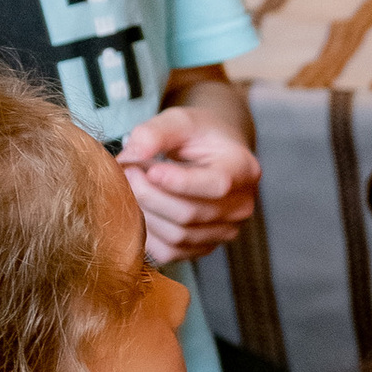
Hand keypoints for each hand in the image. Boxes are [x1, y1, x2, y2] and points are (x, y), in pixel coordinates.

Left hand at [120, 103, 258, 260]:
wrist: (213, 152)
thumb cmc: (198, 134)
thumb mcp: (180, 120)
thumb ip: (155, 132)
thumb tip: (131, 155)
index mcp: (244, 169)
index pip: (217, 185)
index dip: (178, 182)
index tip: (146, 168)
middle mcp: (242, 205)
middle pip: (191, 214)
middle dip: (149, 195)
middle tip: (126, 172)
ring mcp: (227, 230)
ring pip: (179, 236)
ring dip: (145, 214)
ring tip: (132, 188)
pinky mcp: (207, 246)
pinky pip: (172, 252)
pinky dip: (148, 235)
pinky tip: (141, 209)